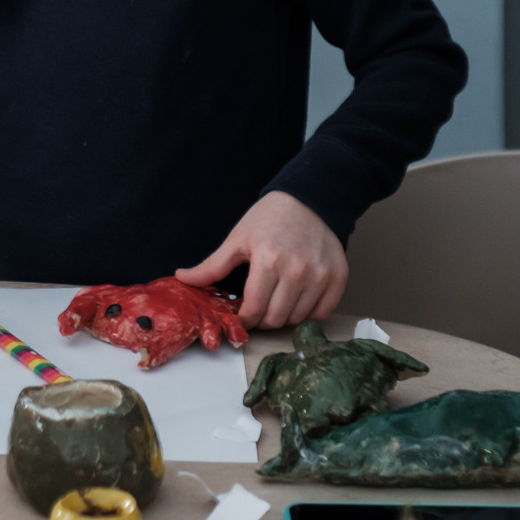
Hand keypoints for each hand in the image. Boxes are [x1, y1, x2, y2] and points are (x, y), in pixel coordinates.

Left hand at [176, 192, 347, 328]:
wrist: (309, 200)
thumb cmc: (270, 218)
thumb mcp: (237, 239)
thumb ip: (212, 266)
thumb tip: (181, 278)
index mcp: (268, 260)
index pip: (254, 309)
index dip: (244, 319)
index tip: (241, 316)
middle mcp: (297, 270)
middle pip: (276, 319)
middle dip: (262, 319)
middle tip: (258, 309)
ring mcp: (320, 275)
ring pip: (298, 319)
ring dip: (284, 317)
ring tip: (277, 302)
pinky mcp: (338, 277)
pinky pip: (322, 313)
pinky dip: (309, 313)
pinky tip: (298, 301)